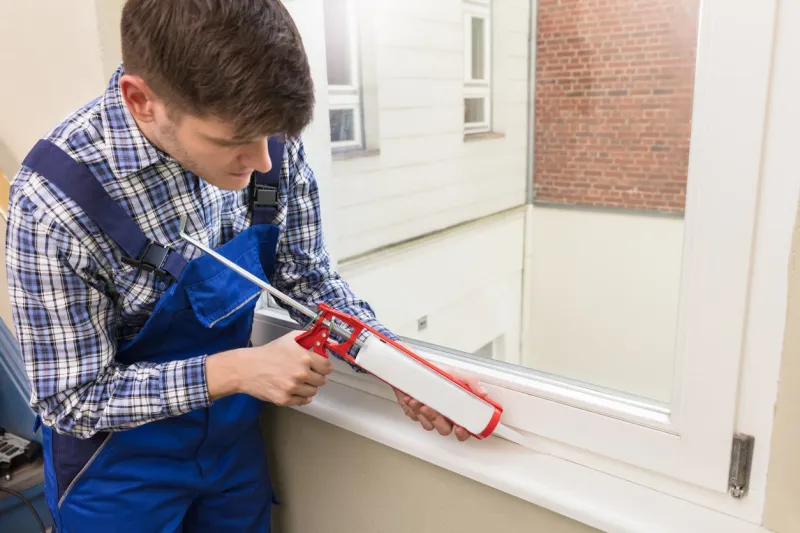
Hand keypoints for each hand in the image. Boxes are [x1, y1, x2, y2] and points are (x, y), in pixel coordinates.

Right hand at [207, 330, 332, 406]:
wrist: (247, 368)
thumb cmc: (269, 352)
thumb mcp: (290, 338)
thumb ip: (310, 339)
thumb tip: (326, 343)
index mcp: (305, 357)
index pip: (327, 367)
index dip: (324, 366)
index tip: (319, 366)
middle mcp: (301, 373)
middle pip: (322, 380)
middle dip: (316, 376)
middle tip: (306, 373)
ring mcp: (293, 388)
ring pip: (313, 392)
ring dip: (308, 387)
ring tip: (298, 381)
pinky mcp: (285, 399)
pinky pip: (303, 401)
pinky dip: (301, 396)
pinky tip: (294, 389)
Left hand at [394, 368, 488, 441]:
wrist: (411, 368)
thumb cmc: (434, 370)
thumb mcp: (454, 373)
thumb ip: (470, 382)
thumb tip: (483, 392)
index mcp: (456, 408)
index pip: (464, 428)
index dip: (463, 432)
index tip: (459, 428)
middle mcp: (444, 414)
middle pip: (444, 429)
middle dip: (437, 420)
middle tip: (431, 408)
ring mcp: (430, 415)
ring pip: (428, 425)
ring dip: (423, 413)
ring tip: (418, 400)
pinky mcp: (416, 413)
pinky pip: (415, 418)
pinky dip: (413, 409)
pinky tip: (412, 399)